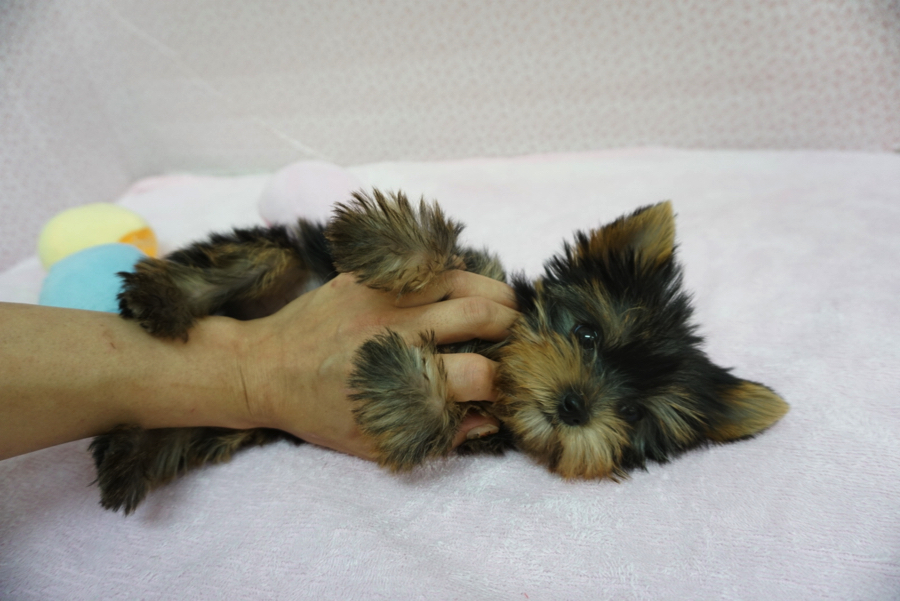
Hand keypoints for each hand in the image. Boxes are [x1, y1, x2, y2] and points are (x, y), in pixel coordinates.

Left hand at [237, 271, 518, 460]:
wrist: (262, 368)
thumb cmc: (319, 411)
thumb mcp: (375, 441)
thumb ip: (437, 434)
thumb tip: (489, 418)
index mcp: (398, 377)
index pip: (478, 374)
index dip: (505, 382)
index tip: (507, 384)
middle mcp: (395, 330)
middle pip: (480, 314)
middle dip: (512, 327)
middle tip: (520, 337)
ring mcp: (381, 295)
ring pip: (460, 278)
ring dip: (493, 293)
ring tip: (505, 308)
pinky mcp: (367, 275)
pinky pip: (425, 263)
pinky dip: (453, 274)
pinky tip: (461, 288)